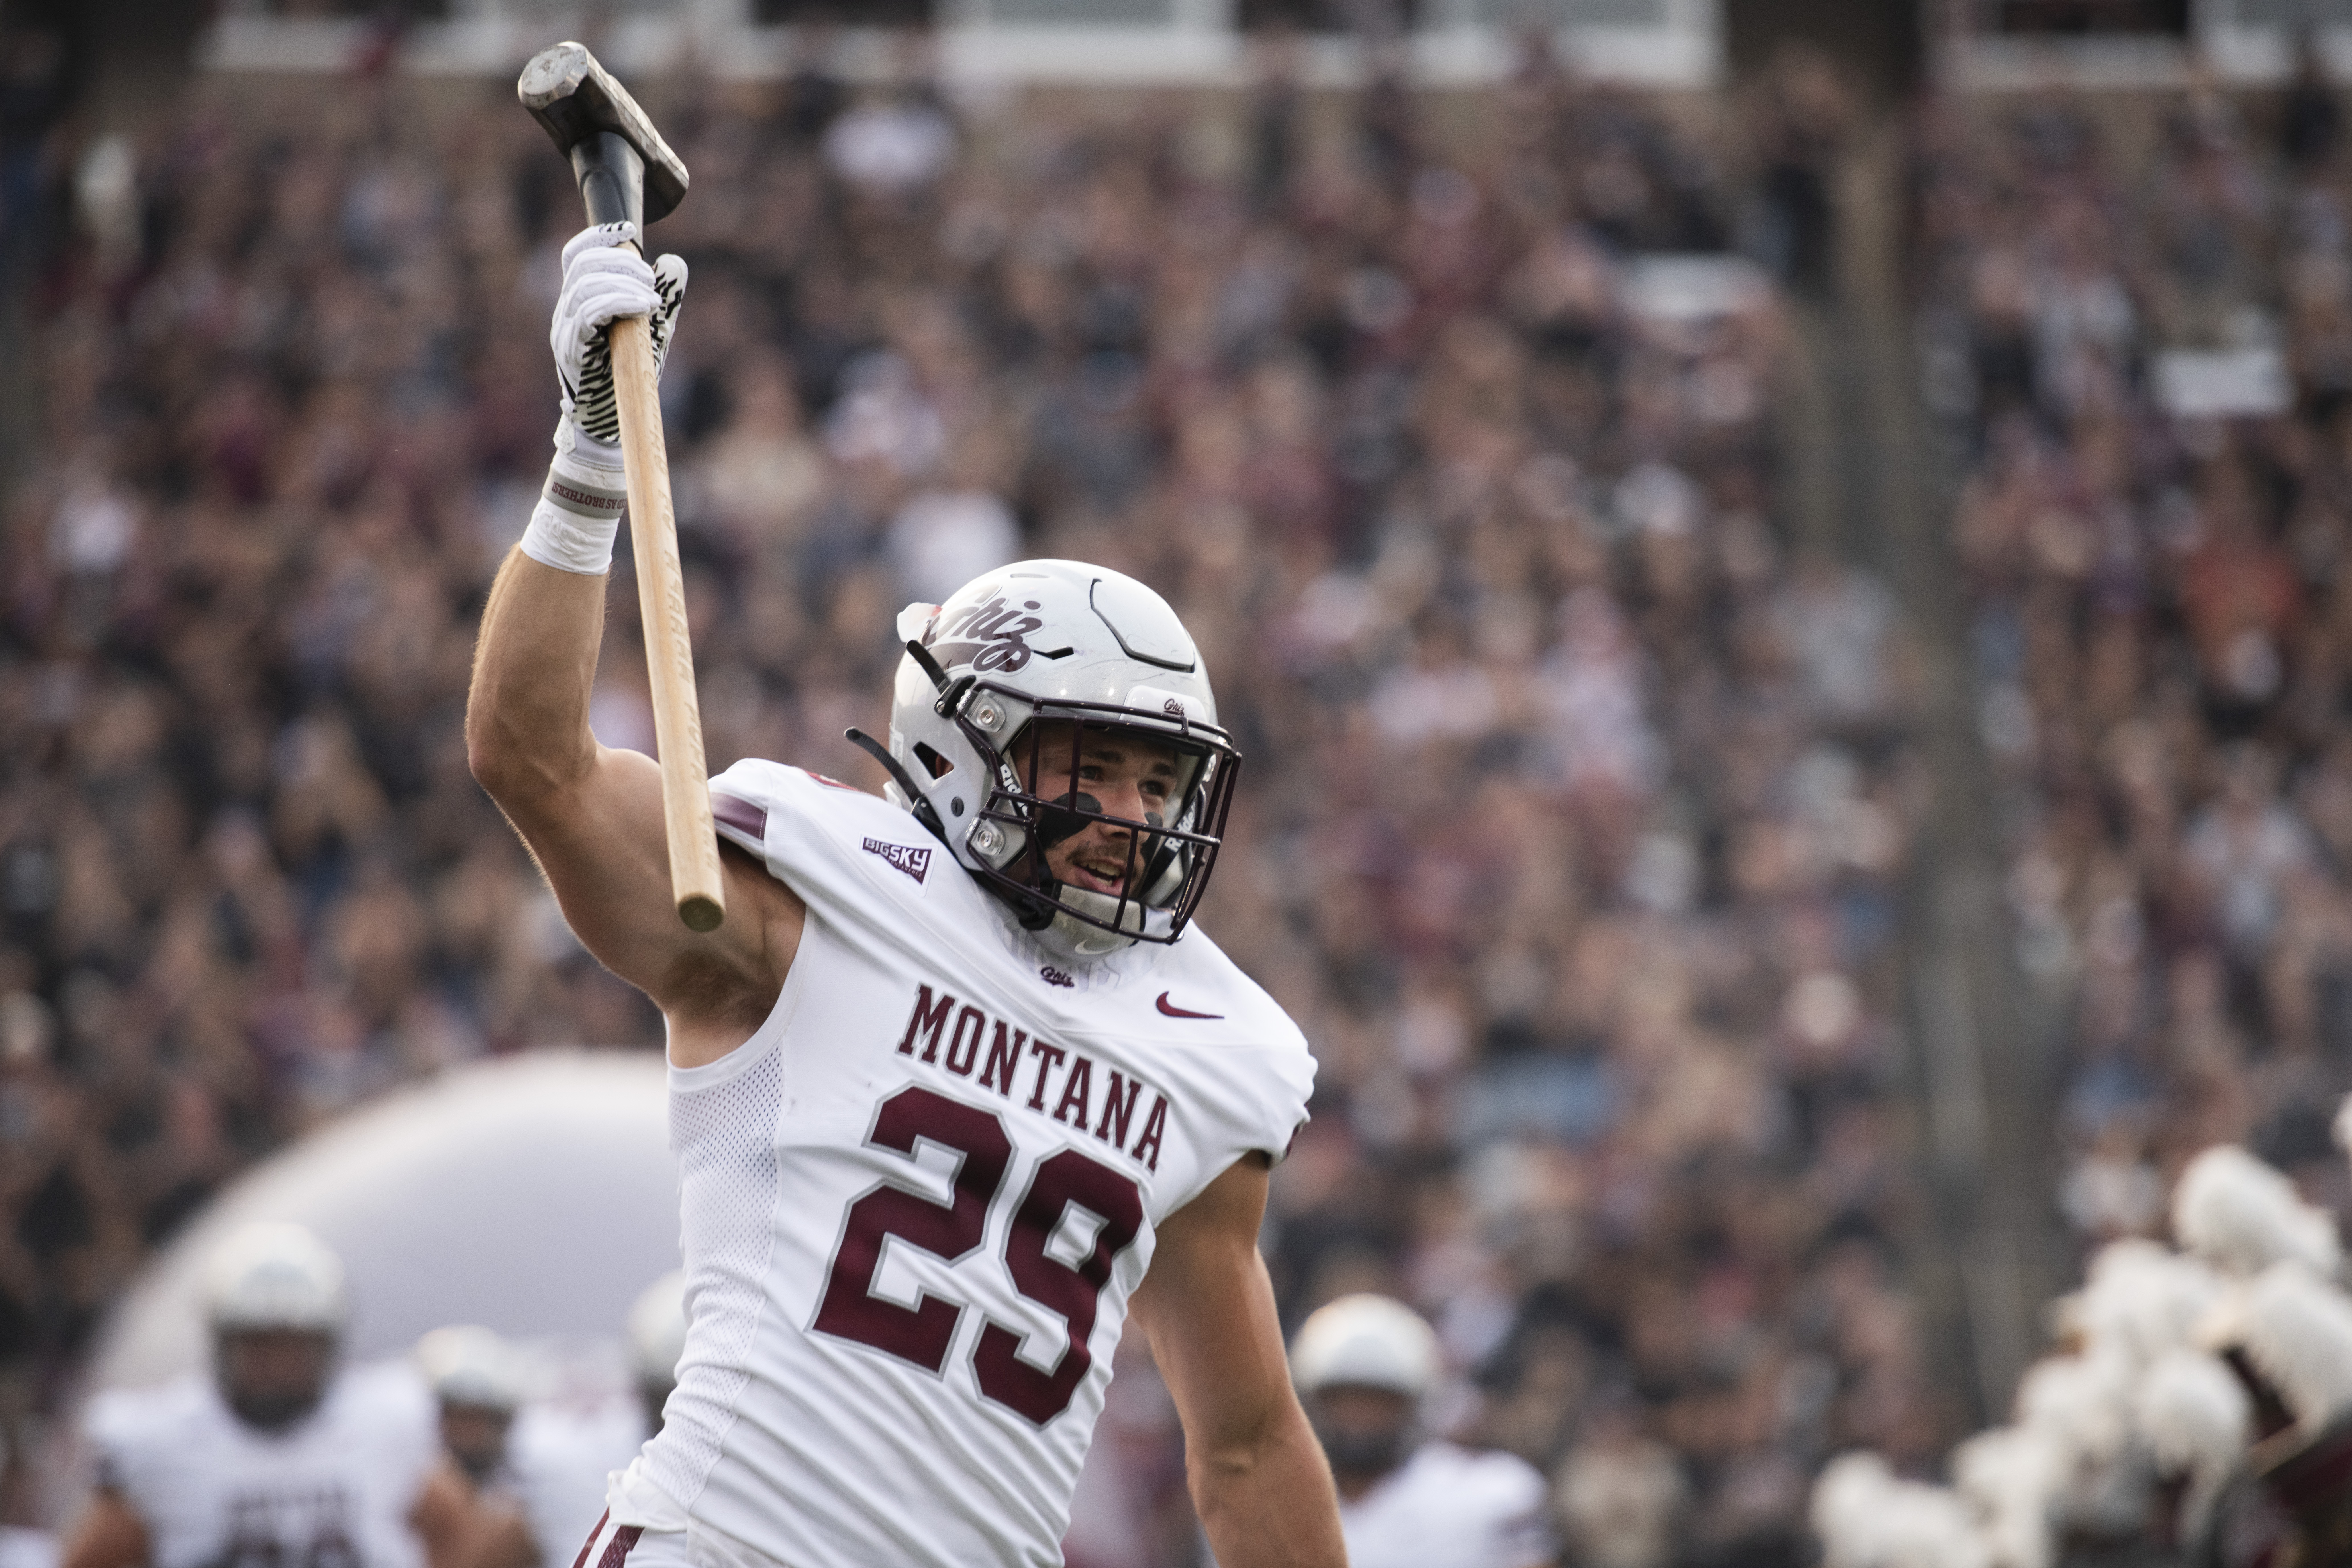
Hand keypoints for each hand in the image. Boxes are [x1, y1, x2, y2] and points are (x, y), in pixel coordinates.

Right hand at [550, 221, 687, 446]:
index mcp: (579, 300)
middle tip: (652, 281)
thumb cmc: (629, 375)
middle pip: (582, 264)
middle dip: (621, 261)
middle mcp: (565, 311)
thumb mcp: (651, 330)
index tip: (629, 230)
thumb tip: (673, 261)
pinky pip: (589, 313)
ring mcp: (565, 330)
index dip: (598, 236)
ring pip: (585, 285)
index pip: (576, 255)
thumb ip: (662, 297)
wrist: (611, 422)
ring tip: (651, 299)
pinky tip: (642, 308)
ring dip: (624, 283)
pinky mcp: (572, 350)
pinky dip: (618, 302)